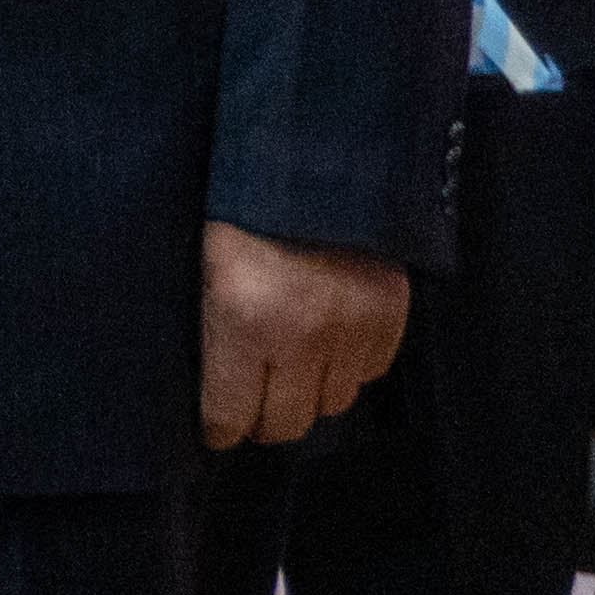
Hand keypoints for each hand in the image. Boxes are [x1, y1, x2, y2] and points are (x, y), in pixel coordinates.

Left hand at [200, 220, 410, 448]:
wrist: (317, 163)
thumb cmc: (242, 211)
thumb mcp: (205, 267)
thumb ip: (214, 331)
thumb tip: (216, 388)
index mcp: (242, 322)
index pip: (230, 414)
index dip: (221, 430)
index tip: (218, 431)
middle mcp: (301, 336)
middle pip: (286, 423)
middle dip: (264, 422)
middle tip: (253, 408)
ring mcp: (351, 329)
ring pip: (332, 404)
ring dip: (309, 396)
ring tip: (292, 374)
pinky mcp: (389, 317)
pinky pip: (370, 373)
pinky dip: (348, 369)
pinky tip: (329, 347)